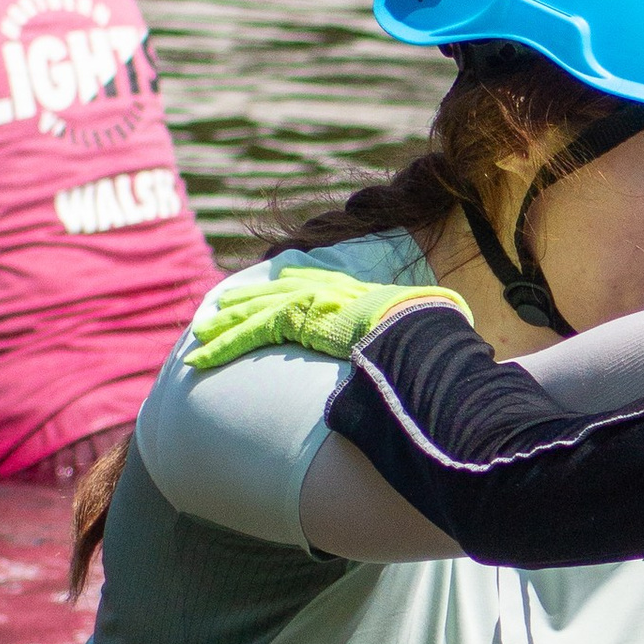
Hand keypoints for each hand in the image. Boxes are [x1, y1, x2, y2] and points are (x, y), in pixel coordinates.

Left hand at [187, 265, 465, 373]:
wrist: (418, 328)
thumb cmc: (427, 334)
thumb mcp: (422, 333)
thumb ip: (415, 344)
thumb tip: (445, 355)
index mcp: (351, 293)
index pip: (309, 287)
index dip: (284, 293)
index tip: (267, 300)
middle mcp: (325, 290)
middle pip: (274, 296)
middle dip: (244, 306)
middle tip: (218, 316)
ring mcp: (309, 301)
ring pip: (254, 314)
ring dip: (224, 330)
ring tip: (197, 343)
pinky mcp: (295, 318)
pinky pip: (250, 333)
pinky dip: (223, 345)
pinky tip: (200, 356)